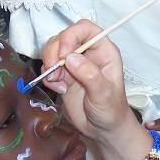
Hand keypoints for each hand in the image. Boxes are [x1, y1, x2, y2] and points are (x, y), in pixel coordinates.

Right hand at [40, 20, 139, 145]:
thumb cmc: (111, 110)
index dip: (71, 35)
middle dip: (54, 52)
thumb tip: (70, 58)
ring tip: (57, 83)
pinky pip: (48, 67)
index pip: (85, 29)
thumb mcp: (104, 94)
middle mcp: (88, 53)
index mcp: (104, 51)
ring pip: (53, 50)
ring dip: (49, 64)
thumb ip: (89, 75)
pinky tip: (59, 90)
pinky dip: (48, 77)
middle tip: (54, 72)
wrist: (102, 129)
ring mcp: (74, 63)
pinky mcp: (63, 75)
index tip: (63, 54)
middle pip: (64, 37)